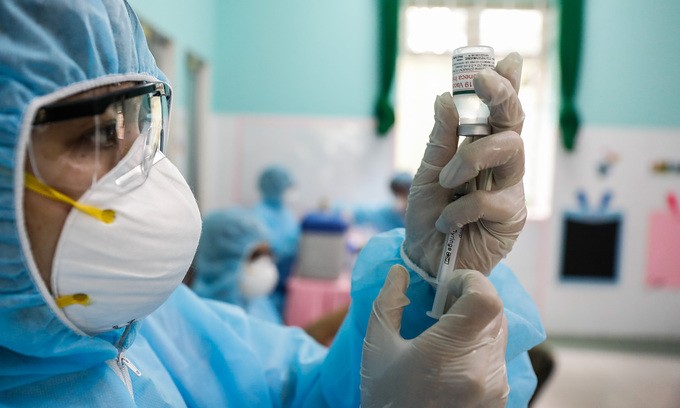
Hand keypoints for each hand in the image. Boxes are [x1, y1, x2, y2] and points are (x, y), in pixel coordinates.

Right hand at [360, 265, 508, 407]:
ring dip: (477, 323)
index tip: (448, 285)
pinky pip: (498, 357)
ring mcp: (495, 387)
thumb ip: (389, 304)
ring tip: (445, 336)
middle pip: (495, 312)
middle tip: (443, 307)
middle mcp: (482, 370)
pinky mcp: (500, 399)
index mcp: (450, 353)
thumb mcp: (377, 349)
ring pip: (499, 334)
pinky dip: (480, 347)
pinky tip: (454, 360)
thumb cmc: (386, 400)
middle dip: (472, 300)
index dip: (471, 281)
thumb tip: (399, 272)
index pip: (486, 298)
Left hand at [403, 52, 525, 275]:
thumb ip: (440, 140)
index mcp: (481, 150)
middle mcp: (502, 166)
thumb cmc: (427, 216)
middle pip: (514, 122)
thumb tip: (445, 98)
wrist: (423, 258)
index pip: (500, 112)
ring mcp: (511, 190)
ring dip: (470, 159)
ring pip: (510, 150)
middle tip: (482, 81)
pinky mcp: (512, 218)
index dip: (508, 84)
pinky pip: (489, 199)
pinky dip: (460, 209)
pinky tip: (447, 222)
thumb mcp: (426, 174)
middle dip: (502, 96)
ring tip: (445, 181)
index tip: (507, 59)